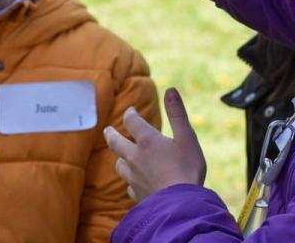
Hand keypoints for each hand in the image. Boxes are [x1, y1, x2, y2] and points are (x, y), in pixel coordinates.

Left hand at [104, 88, 205, 202]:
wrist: (180, 205)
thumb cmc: (187, 169)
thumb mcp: (187, 137)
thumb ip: (177, 113)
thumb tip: (171, 89)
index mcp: (147, 141)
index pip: (132, 121)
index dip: (130, 114)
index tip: (131, 111)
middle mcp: (135, 157)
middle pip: (116, 142)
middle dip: (111, 134)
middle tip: (107, 130)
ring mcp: (133, 177)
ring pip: (119, 165)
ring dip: (120, 158)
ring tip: (121, 156)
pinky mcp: (136, 194)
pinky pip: (128, 186)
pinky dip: (130, 181)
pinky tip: (135, 183)